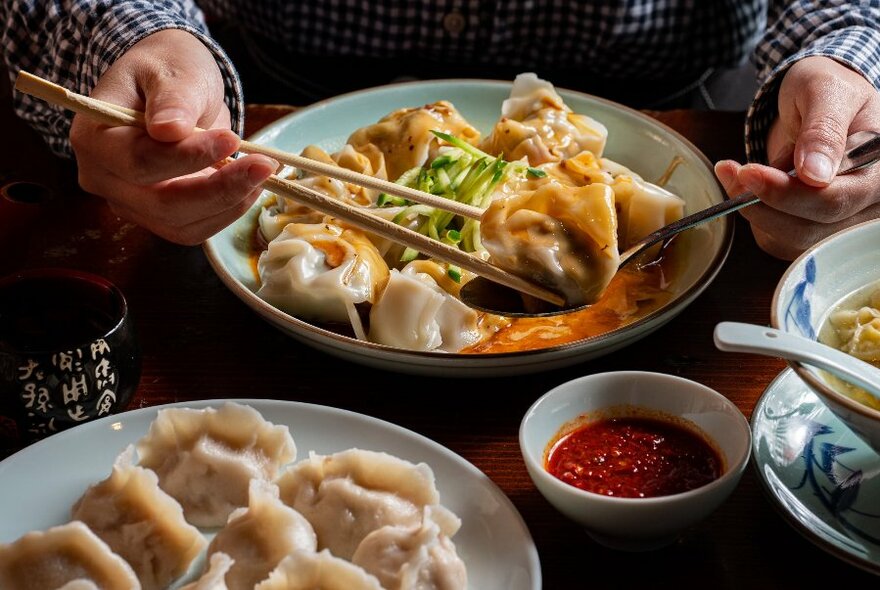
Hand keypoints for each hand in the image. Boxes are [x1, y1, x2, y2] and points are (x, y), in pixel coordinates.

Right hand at [69, 29, 276, 244]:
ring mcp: (129, 203)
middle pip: (161, 203)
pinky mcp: (157, 217)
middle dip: (219, 188)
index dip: (188, 157)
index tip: (231, 139)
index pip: (139, 161)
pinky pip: (193, 228)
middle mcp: (103, 179)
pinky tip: (249, 187)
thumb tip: (168, 130)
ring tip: (262, 171)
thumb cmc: (166, 71)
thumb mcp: (173, 71)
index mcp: (94, 138)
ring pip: (181, 224)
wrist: (169, 87)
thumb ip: (172, 99)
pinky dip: (226, 212)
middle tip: (263, 165)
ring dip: (228, 203)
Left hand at [715, 56, 879, 259]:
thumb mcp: (825, 91)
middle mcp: (867, 203)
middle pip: (811, 227)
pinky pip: (781, 241)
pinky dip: (757, 218)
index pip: (834, 200)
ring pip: (792, 240)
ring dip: (755, 212)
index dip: (786, 193)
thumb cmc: (828, 90)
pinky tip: (748, 189)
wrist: (820, 101)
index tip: (748, 173)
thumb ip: (823, 129)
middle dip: (763, 202)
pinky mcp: (816, 228)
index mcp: (879, 171)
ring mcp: (843, 220)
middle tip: (733, 171)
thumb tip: (816, 174)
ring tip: (736, 174)